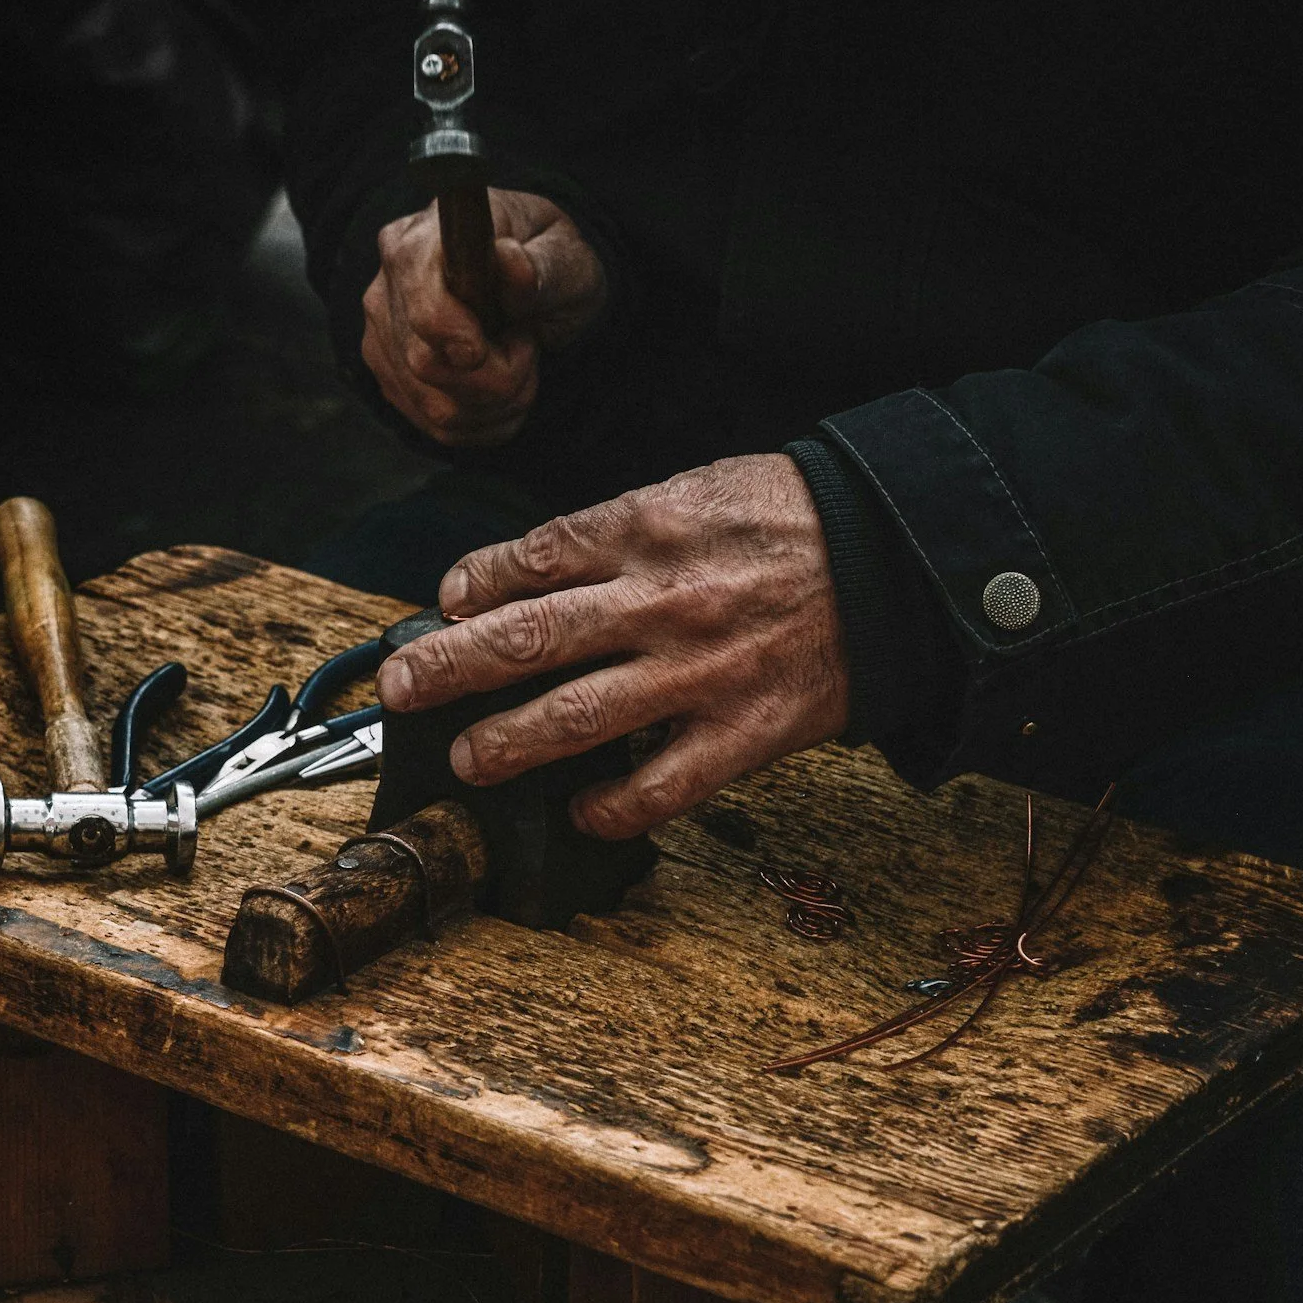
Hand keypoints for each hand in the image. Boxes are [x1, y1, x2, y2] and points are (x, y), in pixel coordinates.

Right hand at [360, 188, 605, 446]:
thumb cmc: (544, 261)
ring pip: (437, 407)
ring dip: (498, 403)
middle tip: (527, 345)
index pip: (419, 300)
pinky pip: (438, 427)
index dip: (452, 332)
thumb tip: (510, 262)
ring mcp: (383, 338)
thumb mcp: (564, 254)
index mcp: (421, 241)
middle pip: (427, 364)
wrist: (527, 284)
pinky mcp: (392, 378)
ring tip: (520, 365)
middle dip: (496, 377)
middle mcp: (387, 289)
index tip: (490, 346)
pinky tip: (502, 390)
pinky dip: (486, 421)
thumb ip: (542, 263)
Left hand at [374, 454, 851, 838]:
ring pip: (576, 717)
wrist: (900, 557)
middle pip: (527, 639)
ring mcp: (698, 673)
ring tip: (469, 759)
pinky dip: (613, 807)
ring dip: (509, 743)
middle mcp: (659, 602)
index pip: (531, 560)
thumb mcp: (698, 489)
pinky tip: (581, 812)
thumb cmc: (797, 520)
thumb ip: (619, 534)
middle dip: (450, 668)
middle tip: (402, 689)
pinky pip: (662, 786)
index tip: (445, 604)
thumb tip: (536, 573)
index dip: (474, 585)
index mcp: (646, 530)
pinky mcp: (744, 731)